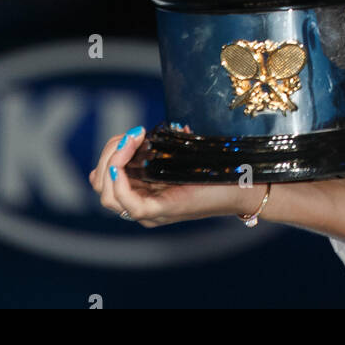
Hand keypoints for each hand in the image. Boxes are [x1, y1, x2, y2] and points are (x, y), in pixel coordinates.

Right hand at [88, 127, 255, 226]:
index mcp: (142, 191)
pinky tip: (125, 164)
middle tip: (132, 135)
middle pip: (102, 185)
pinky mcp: (161, 212)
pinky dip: (120, 183)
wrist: (242, 185)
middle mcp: (140, 204)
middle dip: (108, 154)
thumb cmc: (213, 168)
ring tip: (130, 143)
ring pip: (108, 196)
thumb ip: (157, 147)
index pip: (104, 177)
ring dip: (112, 163)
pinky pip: (128, 204)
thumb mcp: (177, 154)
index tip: (132, 133)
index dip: (108, 153)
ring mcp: (149, 211)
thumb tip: (140, 133)